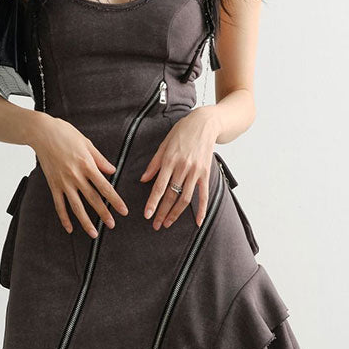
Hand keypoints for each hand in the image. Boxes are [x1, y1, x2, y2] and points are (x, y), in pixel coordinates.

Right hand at [28, 112, 128, 236]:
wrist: (41, 132)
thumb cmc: (64, 133)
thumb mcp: (86, 143)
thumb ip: (100, 159)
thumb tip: (112, 171)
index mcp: (87, 165)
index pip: (105, 187)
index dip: (115, 201)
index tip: (123, 211)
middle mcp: (76, 176)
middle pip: (93, 199)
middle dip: (103, 214)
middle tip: (112, 225)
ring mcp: (63, 182)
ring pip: (76, 206)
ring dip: (86, 221)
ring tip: (94, 233)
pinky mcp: (53, 184)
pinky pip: (59, 205)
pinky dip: (64, 218)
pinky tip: (70, 228)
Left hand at [140, 107, 219, 229]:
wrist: (205, 123)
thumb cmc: (182, 132)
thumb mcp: (164, 144)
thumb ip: (154, 164)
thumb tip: (143, 180)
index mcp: (170, 160)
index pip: (159, 186)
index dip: (153, 202)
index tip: (147, 215)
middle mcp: (183, 167)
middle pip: (171, 195)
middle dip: (162, 212)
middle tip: (155, 225)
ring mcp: (196, 171)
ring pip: (185, 198)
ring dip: (176, 213)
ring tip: (168, 223)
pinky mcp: (206, 173)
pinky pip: (204, 194)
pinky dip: (201, 209)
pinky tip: (198, 222)